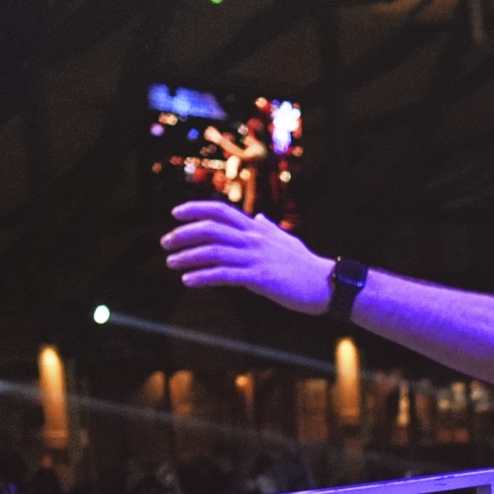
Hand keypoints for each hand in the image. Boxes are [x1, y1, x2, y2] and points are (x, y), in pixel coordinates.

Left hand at [161, 201, 334, 313]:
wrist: (328, 285)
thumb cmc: (307, 266)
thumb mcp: (287, 241)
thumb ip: (268, 229)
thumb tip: (258, 218)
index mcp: (258, 230)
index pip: (220, 211)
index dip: (195, 209)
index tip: (175, 213)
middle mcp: (254, 239)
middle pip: (211, 229)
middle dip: (183, 234)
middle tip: (165, 243)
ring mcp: (256, 258)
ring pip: (213, 252)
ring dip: (187, 256)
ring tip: (171, 263)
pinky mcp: (260, 278)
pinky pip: (224, 275)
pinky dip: (203, 277)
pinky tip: (188, 281)